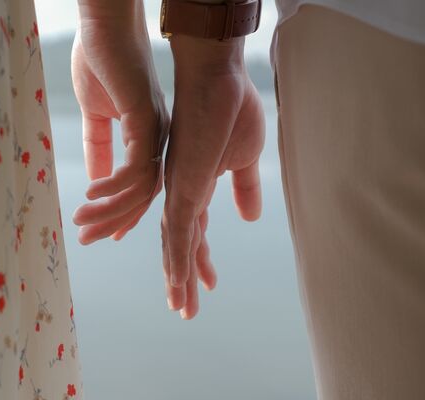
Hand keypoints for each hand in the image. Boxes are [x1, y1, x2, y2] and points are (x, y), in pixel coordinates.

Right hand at [71, 1, 168, 244]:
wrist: (104, 25)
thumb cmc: (99, 61)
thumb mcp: (95, 115)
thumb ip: (98, 146)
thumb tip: (96, 177)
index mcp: (147, 138)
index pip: (141, 187)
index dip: (123, 212)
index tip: (106, 233)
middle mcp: (156, 140)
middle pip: (143, 196)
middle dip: (114, 221)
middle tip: (87, 240)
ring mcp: (154, 132)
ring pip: (141, 188)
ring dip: (110, 210)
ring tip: (82, 224)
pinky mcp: (146, 121)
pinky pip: (136, 167)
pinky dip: (113, 185)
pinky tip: (91, 194)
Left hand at [162, 35, 264, 318]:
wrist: (218, 80)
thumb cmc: (231, 110)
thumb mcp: (245, 159)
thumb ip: (244, 189)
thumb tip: (251, 217)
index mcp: (198, 187)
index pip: (195, 232)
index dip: (199, 260)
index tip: (210, 284)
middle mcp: (182, 194)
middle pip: (180, 245)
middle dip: (184, 278)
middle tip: (184, 309)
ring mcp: (180, 192)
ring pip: (174, 245)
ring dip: (178, 279)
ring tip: (180, 309)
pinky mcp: (182, 187)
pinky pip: (176, 231)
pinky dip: (177, 260)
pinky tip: (177, 283)